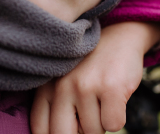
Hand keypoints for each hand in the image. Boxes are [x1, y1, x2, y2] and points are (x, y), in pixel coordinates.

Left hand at [30, 21, 159, 133]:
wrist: (118, 35)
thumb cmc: (90, 67)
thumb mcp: (64, 82)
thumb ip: (56, 108)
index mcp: (46, 86)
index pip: (40, 129)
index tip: (70, 128)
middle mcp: (62, 86)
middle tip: (88, 120)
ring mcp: (86, 86)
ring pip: (94, 131)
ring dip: (101, 123)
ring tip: (103, 98)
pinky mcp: (110, 88)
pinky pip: (113, 125)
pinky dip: (118, 117)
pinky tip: (115, 97)